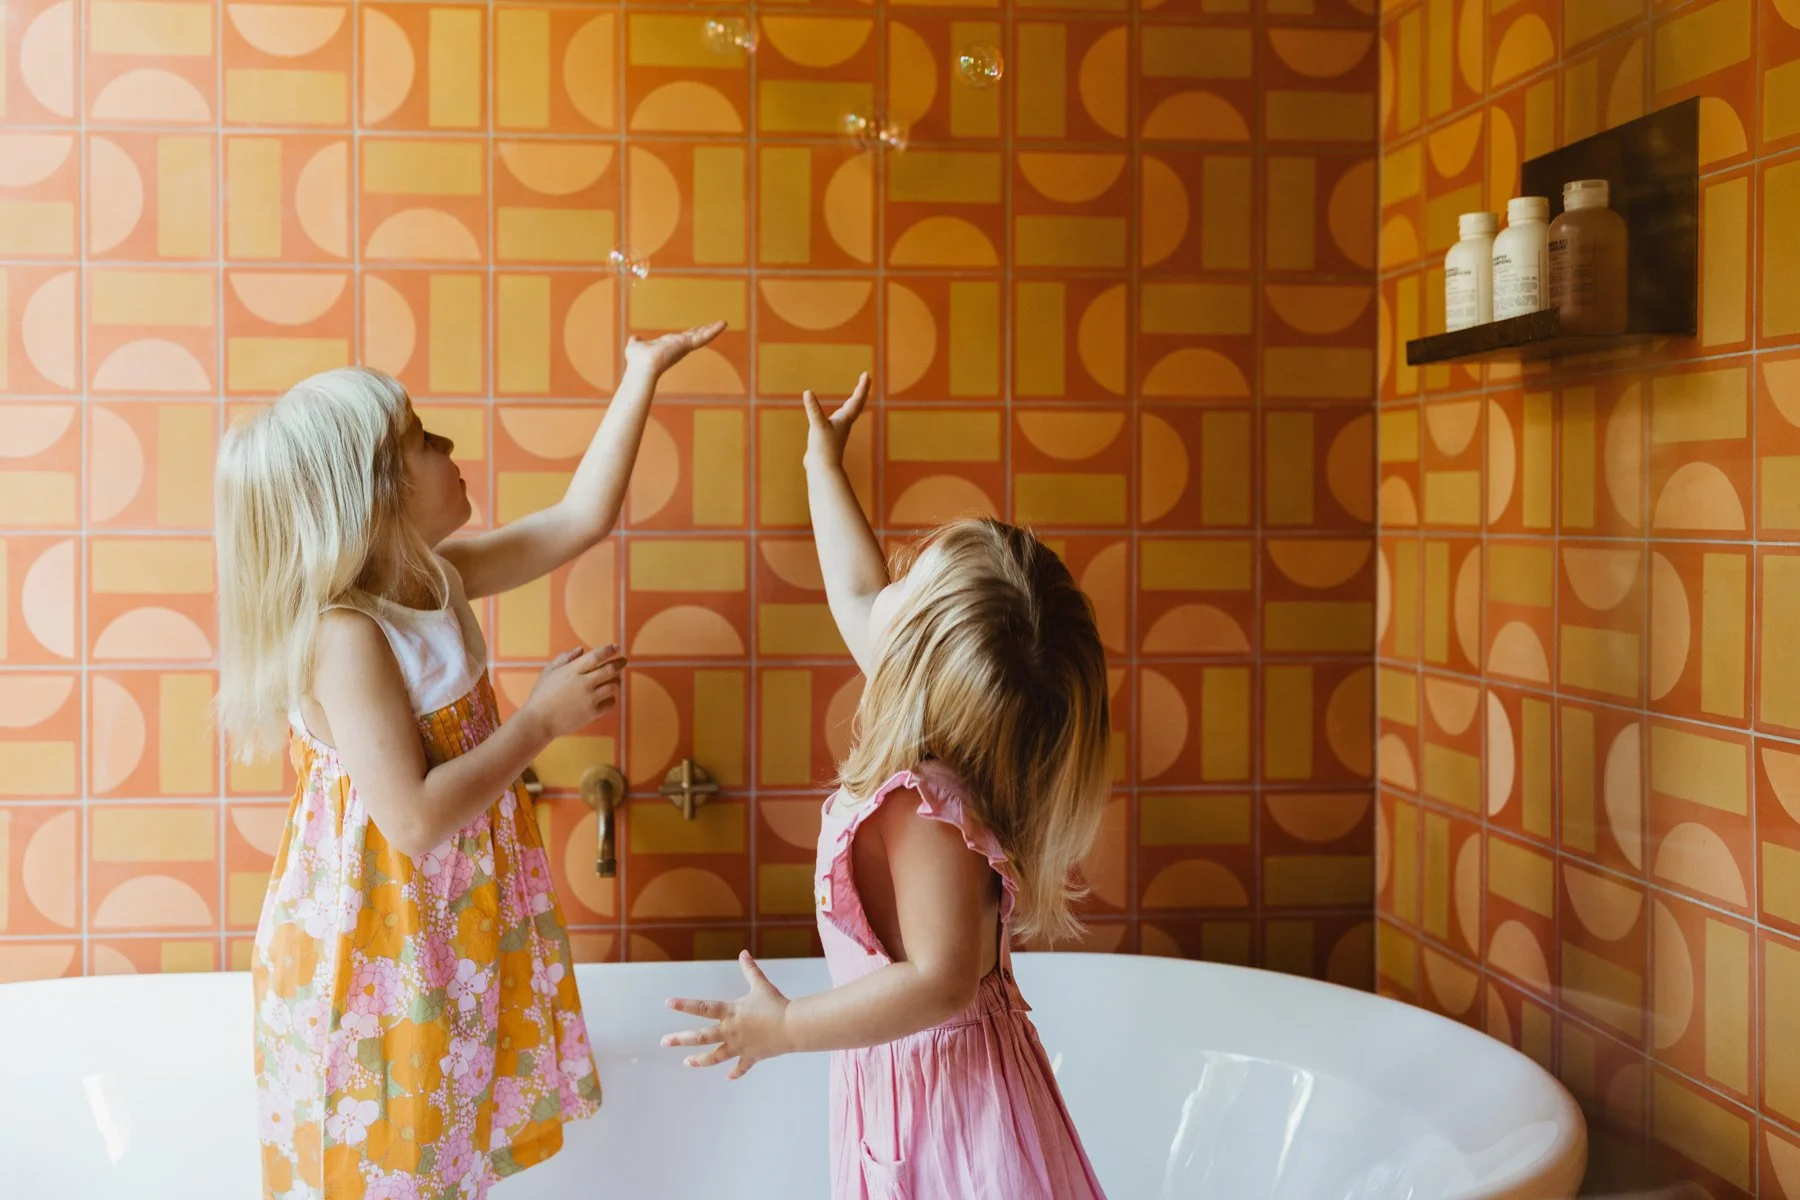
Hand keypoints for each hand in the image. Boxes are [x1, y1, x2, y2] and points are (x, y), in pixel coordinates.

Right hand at [522, 645, 624, 738]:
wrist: (538, 721)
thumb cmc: (541, 695)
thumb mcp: (548, 672)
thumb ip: (564, 658)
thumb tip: (581, 649)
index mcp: (572, 671)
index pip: (596, 656)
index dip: (608, 650)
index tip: (615, 647)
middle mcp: (583, 683)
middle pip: (609, 670)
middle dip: (620, 663)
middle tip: (624, 660)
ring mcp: (589, 699)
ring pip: (613, 686)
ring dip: (616, 680)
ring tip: (615, 678)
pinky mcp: (592, 713)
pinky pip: (610, 703)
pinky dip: (611, 698)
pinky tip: (607, 696)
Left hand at [624, 320, 726, 375]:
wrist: (641, 367)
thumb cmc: (637, 360)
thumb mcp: (636, 346)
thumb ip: (637, 342)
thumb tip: (634, 338)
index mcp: (670, 346)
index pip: (684, 338)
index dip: (692, 332)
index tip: (699, 328)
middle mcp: (679, 347)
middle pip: (696, 336)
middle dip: (707, 330)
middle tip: (719, 324)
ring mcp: (684, 346)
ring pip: (702, 336)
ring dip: (713, 329)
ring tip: (724, 322)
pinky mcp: (687, 344)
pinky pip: (703, 337)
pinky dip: (713, 331)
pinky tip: (722, 324)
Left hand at [662, 952, 792, 1079]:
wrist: (792, 1027)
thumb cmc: (776, 1004)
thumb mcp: (761, 985)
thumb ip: (750, 970)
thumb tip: (744, 953)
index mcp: (730, 1012)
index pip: (702, 1007)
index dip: (684, 1005)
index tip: (668, 1003)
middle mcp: (730, 1031)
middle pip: (700, 1037)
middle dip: (680, 1040)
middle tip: (664, 1042)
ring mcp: (739, 1046)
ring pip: (714, 1056)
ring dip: (699, 1061)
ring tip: (686, 1063)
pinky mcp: (751, 1056)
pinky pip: (741, 1067)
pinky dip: (735, 1072)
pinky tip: (729, 1077)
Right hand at [801, 373, 870, 468]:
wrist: (823, 468)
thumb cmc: (823, 448)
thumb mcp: (817, 426)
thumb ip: (813, 409)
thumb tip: (807, 392)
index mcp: (845, 419)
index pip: (857, 399)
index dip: (862, 386)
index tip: (866, 373)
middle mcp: (845, 423)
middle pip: (858, 403)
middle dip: (862, 390)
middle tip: (866, 378)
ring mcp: (839, 429)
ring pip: (851, 412)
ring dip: (855, 401)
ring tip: (857, 394)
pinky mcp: (831, 436)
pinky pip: (840, 420)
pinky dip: (842, 412)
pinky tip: (838, 415)